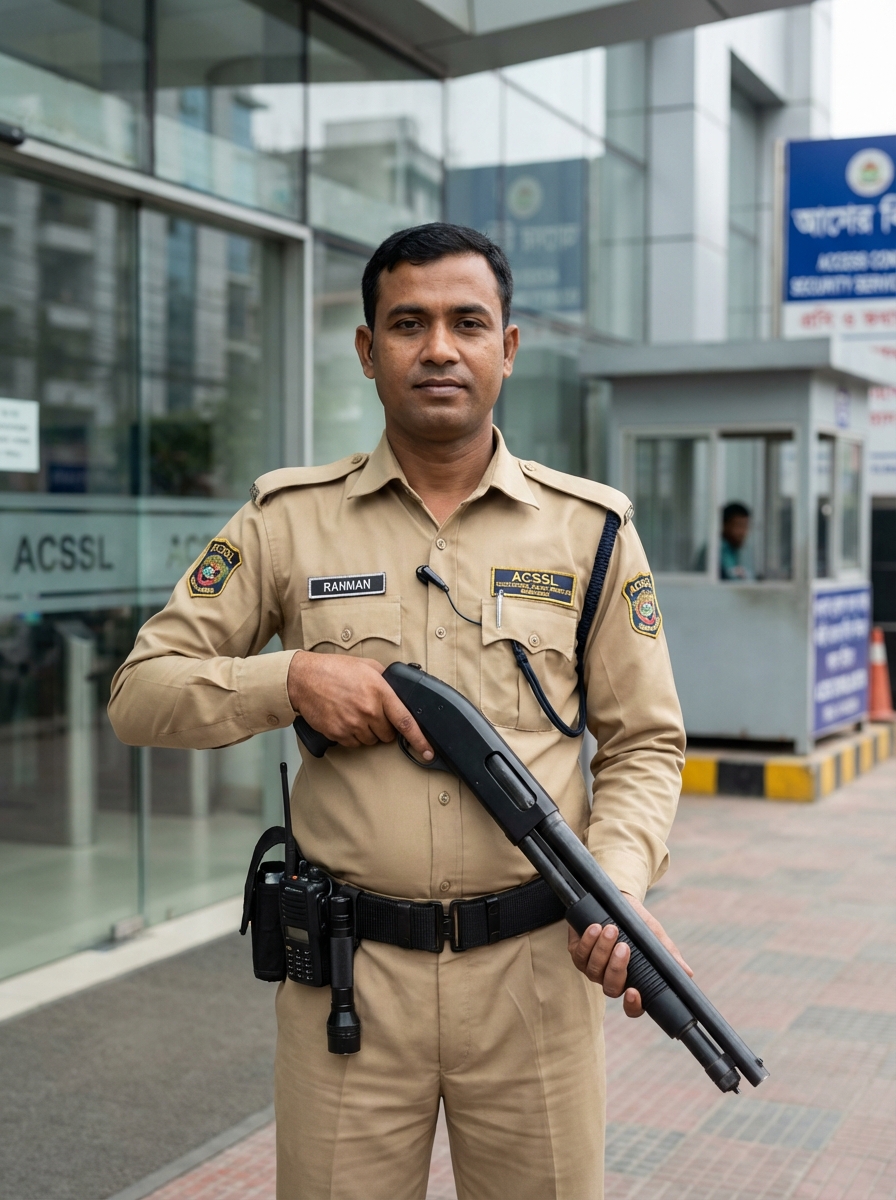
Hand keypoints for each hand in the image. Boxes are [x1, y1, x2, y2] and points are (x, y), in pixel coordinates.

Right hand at [287, 651, 432, 758]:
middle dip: (384, 727)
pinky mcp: (338, 733)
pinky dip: (352, 735)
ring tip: (354, 713)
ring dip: (367, 732)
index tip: (428, 751)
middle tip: (371, 713)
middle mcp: (368, 710)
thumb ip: (386, 680)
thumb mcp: (367, 665)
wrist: (304, 678)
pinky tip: (344, 719)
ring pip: (371, 741)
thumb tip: (399, 692)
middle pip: (388, 735)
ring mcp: (352, 724)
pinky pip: (353, 744)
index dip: (419, 739)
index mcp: (380, 692)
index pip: (405, 721)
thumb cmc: (334, 670)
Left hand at [567, 892, 691, 1017]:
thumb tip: (687, 973)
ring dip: (602, 950)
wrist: (619, 901)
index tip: (634, 992)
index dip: (632, 1006)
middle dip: (616, 969)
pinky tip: (596, 927)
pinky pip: (579, 954)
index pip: (632, 1007)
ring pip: (593, 970)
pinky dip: (588, 941)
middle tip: (625, 947)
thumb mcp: (655, 937)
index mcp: (632, 982)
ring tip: (612, 929)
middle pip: (610, 988)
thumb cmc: (639, 923)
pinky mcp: (577, 952)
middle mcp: (610, 979)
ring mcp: (592, 967)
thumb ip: (668, 955)